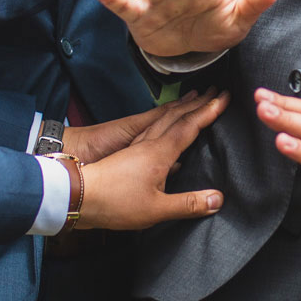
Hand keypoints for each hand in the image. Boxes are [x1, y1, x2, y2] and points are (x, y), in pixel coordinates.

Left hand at [77, 91, 229, 229]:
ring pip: (163, 120)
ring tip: (193, 100)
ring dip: (181, 108)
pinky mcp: (126, 153)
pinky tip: (166, 135)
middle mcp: (149, 143)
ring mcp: (136, 146)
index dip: (209, 112)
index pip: (190, 127)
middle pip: (177, 117)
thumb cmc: (115, 202)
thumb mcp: (156, 209)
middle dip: (198, 104)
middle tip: (215, 91)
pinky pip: (151, 130)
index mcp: (160, 152)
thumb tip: (218, 199)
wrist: (75, 194)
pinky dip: (164, 122)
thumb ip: (189, 204)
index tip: (224, 98)